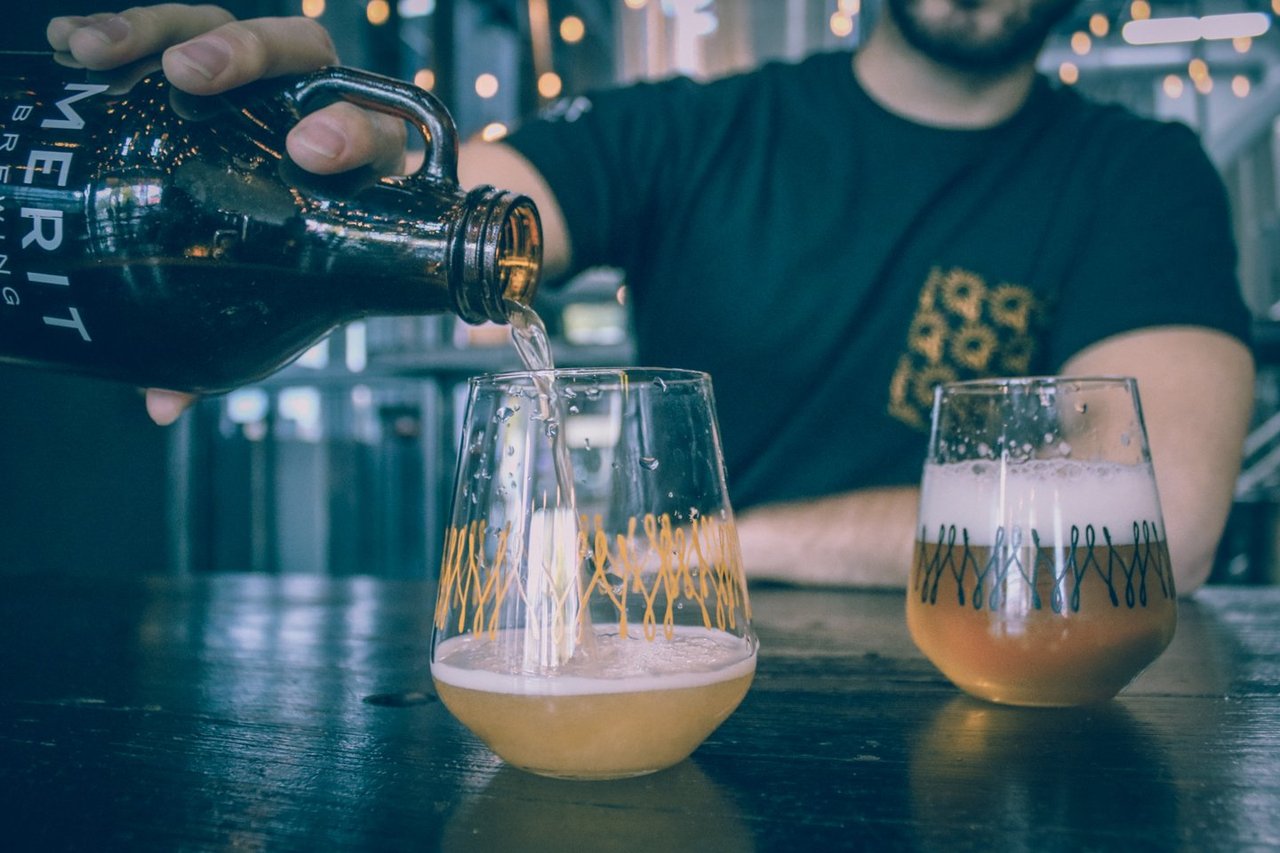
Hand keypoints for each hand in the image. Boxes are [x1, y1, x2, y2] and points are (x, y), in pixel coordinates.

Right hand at [47, 5, 412, 423]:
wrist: (278, 205)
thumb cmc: (291, 250)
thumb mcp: (274, 291)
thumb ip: (232, 336)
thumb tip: (162, 404)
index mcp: (355, 163)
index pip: (371, 131)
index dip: (347, 134)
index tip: (310, 154)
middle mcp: (308, 101)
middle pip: (299, 54)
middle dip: (249, 57)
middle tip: (195, 79)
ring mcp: (255, 73)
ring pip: (225, 24)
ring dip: (167, 31)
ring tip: (105, 54)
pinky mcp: (201, 52)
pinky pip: (168, 26)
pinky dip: (121, 30)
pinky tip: (72, 46)